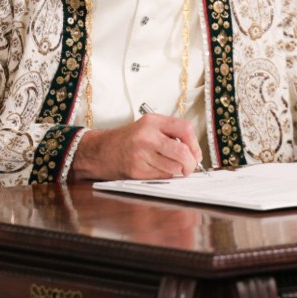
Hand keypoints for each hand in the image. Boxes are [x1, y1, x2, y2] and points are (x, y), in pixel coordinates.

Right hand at [70, 113, 202, 180]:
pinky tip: (160, 170)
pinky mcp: (137, 170)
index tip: (195, 152)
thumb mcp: (148, 126)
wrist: (101, 151)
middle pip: (182, 152)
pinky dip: (166, 176)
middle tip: (190, 166)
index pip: (185, 129)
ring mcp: (141, 154)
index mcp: (153, 122)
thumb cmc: (128, 140)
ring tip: (174, 168)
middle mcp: (147, 136)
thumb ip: (171, 133)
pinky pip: (162, 176)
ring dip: (179, 171)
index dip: (195, 143)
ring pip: (174, 167)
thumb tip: (194, 152)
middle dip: (191, 163)